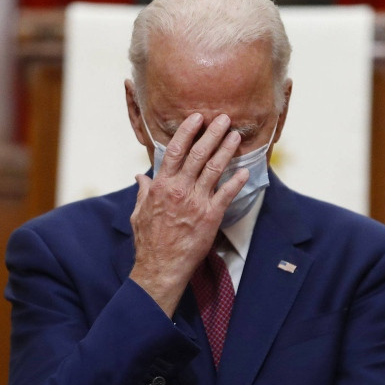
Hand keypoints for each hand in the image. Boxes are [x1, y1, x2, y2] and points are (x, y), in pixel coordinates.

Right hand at [130, 113, 246, 315]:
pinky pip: (226, 194)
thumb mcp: (139, 212)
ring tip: (235, 136)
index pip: (175, 151)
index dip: (187, 132)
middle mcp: (179, 190)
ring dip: (227, 150)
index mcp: (161, 186)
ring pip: (214, 169)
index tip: (197, 118)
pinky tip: (246, 170)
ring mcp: (196, 202)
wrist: (161, 266)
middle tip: (224, 119)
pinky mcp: (210, 217)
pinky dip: (237, 181)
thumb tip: (141, 176)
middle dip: (212, 134)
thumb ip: (143, 191)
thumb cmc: (149, 241)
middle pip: (198, 154)